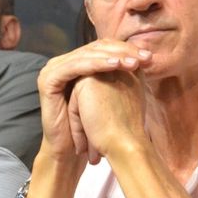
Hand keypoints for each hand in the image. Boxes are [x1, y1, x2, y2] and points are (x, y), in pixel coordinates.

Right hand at [35, 40, 151, 162]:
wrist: (71, 149)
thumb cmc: (93, 124)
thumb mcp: (109, 92)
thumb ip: (119, 72)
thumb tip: (146, 55)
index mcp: (75, 62)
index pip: (103, 48)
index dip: (126, 49)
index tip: (149, 57)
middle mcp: (62, 62)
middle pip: (95, 48)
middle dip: (123, 51)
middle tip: (145, 57)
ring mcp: (52, 69)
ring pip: (87, 55)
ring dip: (113, 57)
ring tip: (133, 62)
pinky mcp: (48, 79)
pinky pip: (76, 66)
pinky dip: (97, 64)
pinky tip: (116, 65)